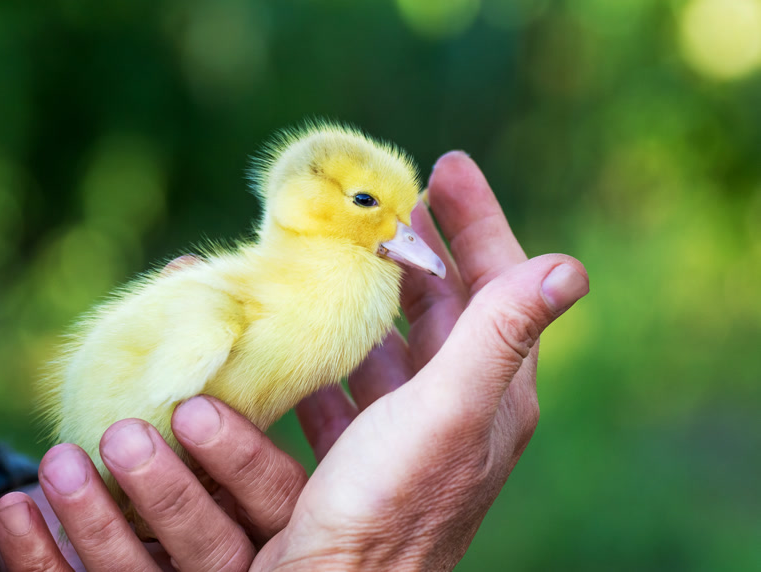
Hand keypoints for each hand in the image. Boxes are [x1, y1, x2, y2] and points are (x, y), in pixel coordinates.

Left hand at [0, 397, 306, 570]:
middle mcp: (239, 558)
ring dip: (96, 521)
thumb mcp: (242, 419)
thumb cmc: (214, 444)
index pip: (274, 497)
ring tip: (60, 462)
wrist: (180, 528)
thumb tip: (180, 270)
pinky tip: (16, 507)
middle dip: (167, 494)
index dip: (240, 457)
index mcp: (279, 516)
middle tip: (123, 437)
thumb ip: (235, 368)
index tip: (193, 410)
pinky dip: (40, 555)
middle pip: (213, 548)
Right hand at [251, 152, 589, 569]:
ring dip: (370, 298)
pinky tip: (301, 336)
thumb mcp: (448, 412)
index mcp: (494, 390)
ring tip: (339, 255)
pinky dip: (330, 352)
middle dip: (420, 249)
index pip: (499, 283)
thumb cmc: (389, 504)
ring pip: (396, 342)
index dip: (479, 220)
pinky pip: (352, 383)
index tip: (447, 166)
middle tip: (387, 201)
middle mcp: (459, 406)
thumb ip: (501, 337)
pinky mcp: (364, 452)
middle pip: (447, 305)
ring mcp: (410, 430)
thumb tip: (570, 267)